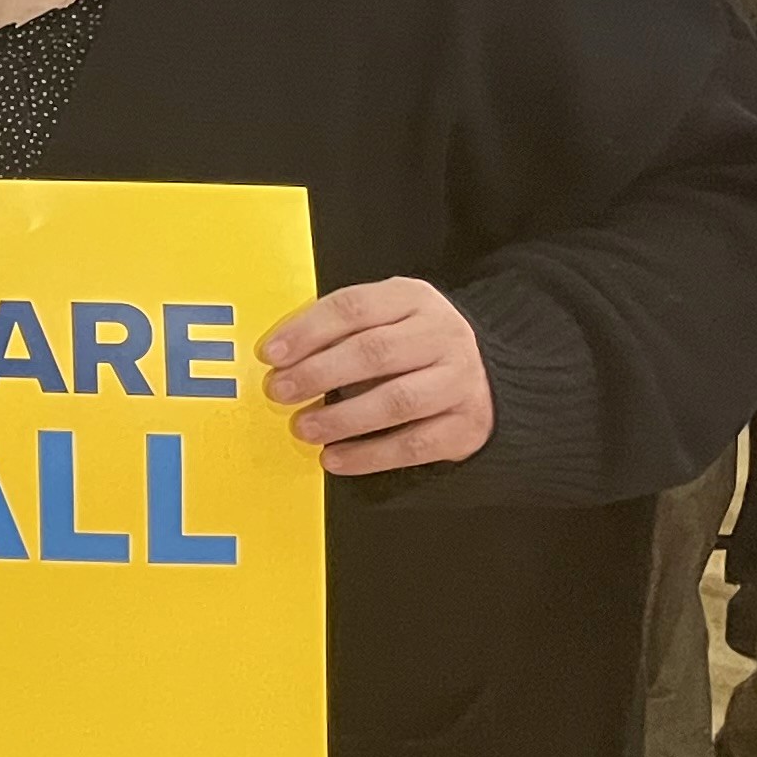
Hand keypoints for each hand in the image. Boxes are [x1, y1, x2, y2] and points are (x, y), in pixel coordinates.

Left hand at [259, 277, 491, 473]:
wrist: (484, 373)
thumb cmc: (413, 343)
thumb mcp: (383, 317)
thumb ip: (339, 330)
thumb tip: (281, 359)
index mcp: (413, 299)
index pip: (354, 307)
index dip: (307, 331)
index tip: (271, 354)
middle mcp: (443, 336)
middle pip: (374, 353)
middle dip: (318, 374)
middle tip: (280, 392)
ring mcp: (460, 382)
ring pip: (396, 401)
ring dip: (342, 418)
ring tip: (304, 428)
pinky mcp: (466, 426)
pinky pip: (414, 444)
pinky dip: (370, 455)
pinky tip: (335, 458)